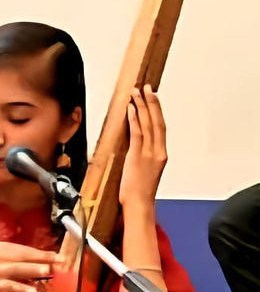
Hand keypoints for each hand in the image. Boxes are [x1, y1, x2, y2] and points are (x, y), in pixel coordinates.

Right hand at [0, 242, 56, 291]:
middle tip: (60, 260)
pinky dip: (22, 288)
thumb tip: (39, 265)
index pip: (24, 249)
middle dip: (43, 257)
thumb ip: (14, 263)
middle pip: (23, 256)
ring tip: (48, 270)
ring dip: (33, 269)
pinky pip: (10, 286)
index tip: (57, 255)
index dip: (41, 252)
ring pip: (17, 268)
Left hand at [119, 85, 166, 211]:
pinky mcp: (137, 155)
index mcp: (161, 154)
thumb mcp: (144, 171)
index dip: (157, 111)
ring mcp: (149, 153)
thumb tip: (134, 145)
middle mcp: (158, 151)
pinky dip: (134, 119)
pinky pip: (137, 133)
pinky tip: (131, 108)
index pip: (160, 127)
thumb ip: (142, 156)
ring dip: (142, 106)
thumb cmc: (138, 192)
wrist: (138, 204)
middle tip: (146, 87)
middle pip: (157, 121)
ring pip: (148, 124)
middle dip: (151, 102)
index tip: (152, 97)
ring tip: (137, 92)